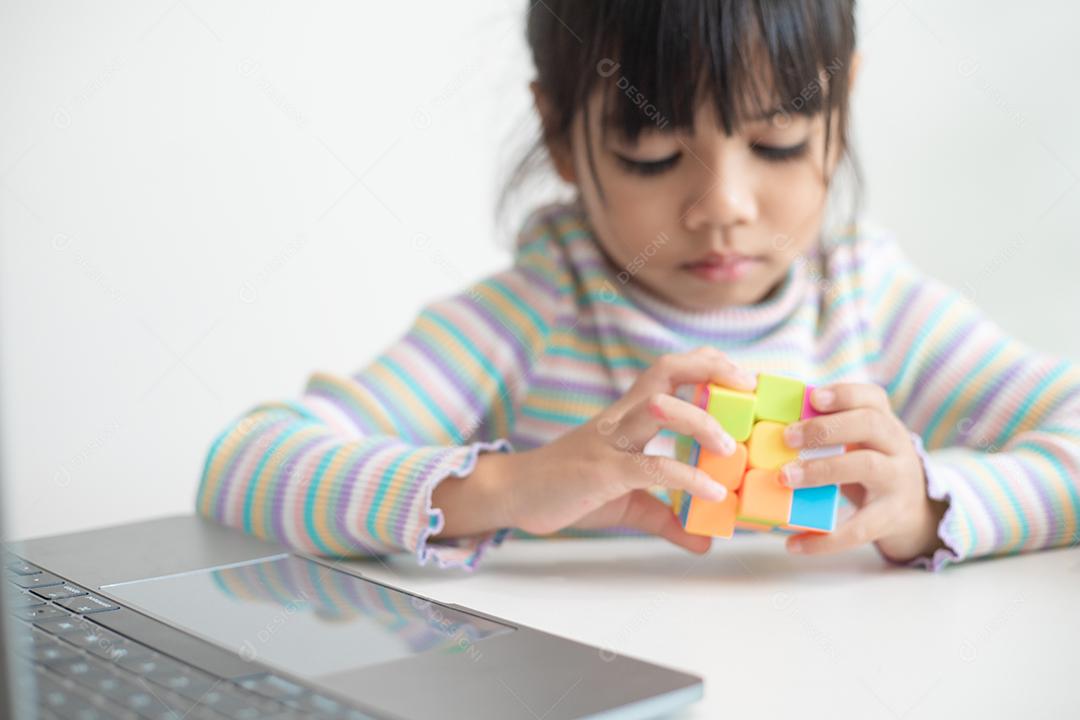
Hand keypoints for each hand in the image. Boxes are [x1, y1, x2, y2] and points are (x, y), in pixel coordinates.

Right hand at [501, 347, 757, 552]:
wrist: (516, 494)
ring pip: (660, 407)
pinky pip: (651, 466)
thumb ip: (668, 517)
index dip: (706, 364)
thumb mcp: (629, 502)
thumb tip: (704, 540)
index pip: (668, 371)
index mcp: (628, 416)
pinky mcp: (604, 470)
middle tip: (747, 385)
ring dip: (702, 420)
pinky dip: (686, 477)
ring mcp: (611, 441)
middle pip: (666, 370)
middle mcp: (621, 418)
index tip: (742, 376)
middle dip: (710, 368)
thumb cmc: (569, 489)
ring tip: (731, 447)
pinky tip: (710, 493)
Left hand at [778, 382, 947, 561]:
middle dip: (826, 428)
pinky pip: (859, 528)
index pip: (872, 398)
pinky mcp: (889, 517)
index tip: (813, 397)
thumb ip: (829, 428)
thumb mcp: (861, 441)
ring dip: (823, 469)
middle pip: (870, 424)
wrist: (915, 510)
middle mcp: (896, 446)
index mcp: (884, 422)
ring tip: (786, 477)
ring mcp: (897, 481)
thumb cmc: (871, 464)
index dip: (844, 394)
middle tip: (787, 437)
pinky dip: (825, 539)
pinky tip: (794, 543)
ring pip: (867, 466)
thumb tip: (771, 418)